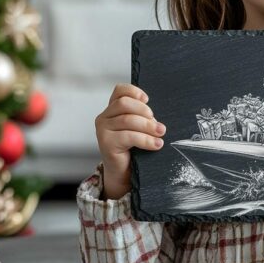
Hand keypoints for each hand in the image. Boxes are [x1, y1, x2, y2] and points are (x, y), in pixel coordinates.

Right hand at [95, 83, 165, 199]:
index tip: (147, 100)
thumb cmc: (134, 147)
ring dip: (149, 126)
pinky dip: (146, 140)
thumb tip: (154, 116)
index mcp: (112, 109)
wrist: (123, 171)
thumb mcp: (139, 127)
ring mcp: (103, 130)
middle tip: (158, 124)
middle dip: (144, 111)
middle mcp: (104, 117)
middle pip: (124, 103)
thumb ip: (142, 116)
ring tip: (161, 133)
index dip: (134, 91)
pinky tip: (156, 144)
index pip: (119, 90)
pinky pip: (129, 136)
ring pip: (128, 120)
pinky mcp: (106, 143)